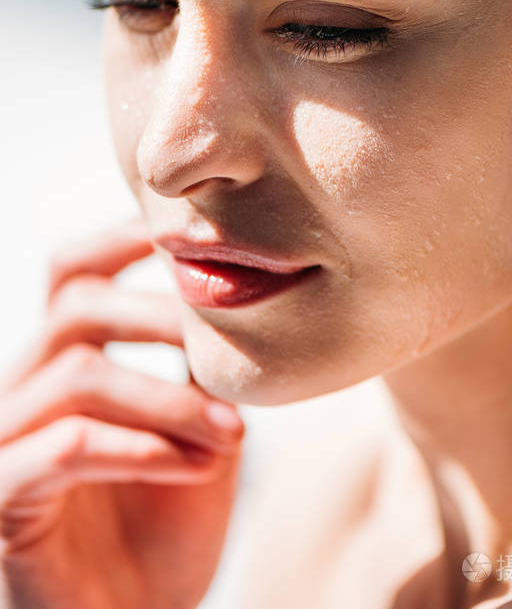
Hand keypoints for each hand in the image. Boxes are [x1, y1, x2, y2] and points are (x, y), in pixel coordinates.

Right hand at [0, 219, 244, 608]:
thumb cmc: (165, 524)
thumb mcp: (198, 429)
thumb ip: (202, 366)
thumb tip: (237, 295)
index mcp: (64, 360)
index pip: (73, 270)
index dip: (124, 237)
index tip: (196, 238)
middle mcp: (25, 388)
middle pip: (74, 304)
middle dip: (159, 316)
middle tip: (230, 352)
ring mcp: (6, 443)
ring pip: (78, 373)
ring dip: (167, 397)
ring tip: (231, 435)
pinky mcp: (3, 500)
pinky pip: (66, 446)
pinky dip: (140, 448)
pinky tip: (195, 465)